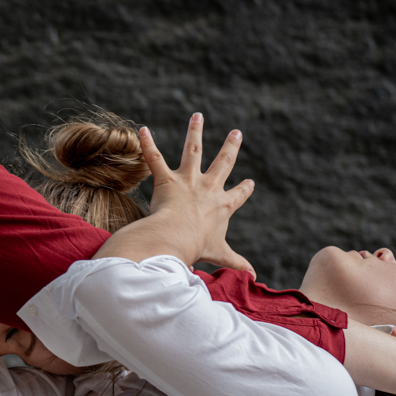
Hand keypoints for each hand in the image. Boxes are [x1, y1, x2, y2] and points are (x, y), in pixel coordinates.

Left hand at [95, 113, 254, 272]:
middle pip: (223, 163)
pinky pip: (154, 158)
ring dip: (195, 131)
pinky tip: (142, 130)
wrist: (176, 238)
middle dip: (231, 147)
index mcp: (222, 205)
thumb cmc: (196, 248)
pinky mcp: (166, 179)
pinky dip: (147, 144)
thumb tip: (253, 280)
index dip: (244, 190)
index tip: (250, 182)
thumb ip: (237, 265)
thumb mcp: (221, 256)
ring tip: (197, 115)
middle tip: (237, 133)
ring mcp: (188, 180)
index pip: (237, 195)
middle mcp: (208, 187)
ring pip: (193, 149)